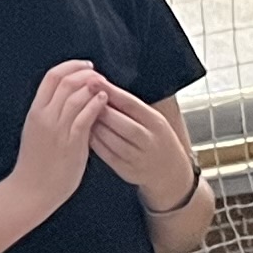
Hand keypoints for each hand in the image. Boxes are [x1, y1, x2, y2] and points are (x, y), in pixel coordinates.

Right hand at [10, 61, 116, 214]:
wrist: (31, 190)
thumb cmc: (36, 164)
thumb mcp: (36, 131)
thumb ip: (49, 114)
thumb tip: (66, 98)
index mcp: (35, 111)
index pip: (52, 76)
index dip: (71, 66)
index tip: (85, 66)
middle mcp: (44, 116)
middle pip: (65, 81)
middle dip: (85, 74)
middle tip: (99, 75)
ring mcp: (57, 130)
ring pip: (76, 96)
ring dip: (92, 87)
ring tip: (105, 87)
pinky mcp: (71, 143)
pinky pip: (85, 117)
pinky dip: (96, 105)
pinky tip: (104, 101)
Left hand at [87, 94, 192, 211]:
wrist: (170, 172)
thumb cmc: (156, 139)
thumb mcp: (153, 119)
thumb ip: (132, 107)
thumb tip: (103, 87)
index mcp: (156, 122)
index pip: (131, 103)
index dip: (110, 91)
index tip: (93, 81)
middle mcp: (149, 140)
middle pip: (120, 122)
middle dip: (99, 109)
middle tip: (82, 98)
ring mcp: (138, 157)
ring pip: (111, 139)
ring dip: (94, 126)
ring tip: (82, 116)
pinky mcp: (127, 171)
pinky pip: (106, 155)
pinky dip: (94, 143)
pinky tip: (86, 133)